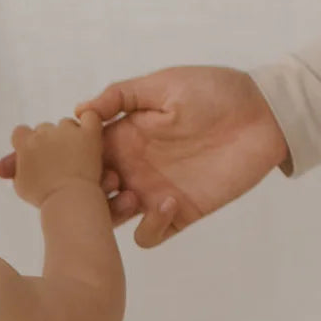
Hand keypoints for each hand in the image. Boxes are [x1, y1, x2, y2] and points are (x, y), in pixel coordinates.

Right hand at [0, 111, 103, 207]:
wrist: (69, 201)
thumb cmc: (43, 198)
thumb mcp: (21, 186)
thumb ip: (15, 170)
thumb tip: (5, 166)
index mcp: (26, 144)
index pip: (20, 132)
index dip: (26, 142)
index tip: (32, 154)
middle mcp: (45, 132)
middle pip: (43, 128)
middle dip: (47, 141)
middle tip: (56, 160)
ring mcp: (68, 131)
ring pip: (66, 124)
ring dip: (68, 135)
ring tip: (75, 156)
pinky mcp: (89, 133)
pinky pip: (90, 116)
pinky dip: (89, 121)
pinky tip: (88, 133)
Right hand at [71, 66, 290, 246]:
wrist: (265, 114)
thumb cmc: (216, 91)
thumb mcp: (165, 84)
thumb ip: (122, 95)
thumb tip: (79, 111)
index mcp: (125, 138)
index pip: (82, 158)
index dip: (66, 163)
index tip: (55, 162)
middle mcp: (133, 169)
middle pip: (90, 195)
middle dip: (83, 195)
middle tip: (105, 180)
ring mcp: (153, 194)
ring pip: (112, 221)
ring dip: (111, 214)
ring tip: (132, 194)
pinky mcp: (179, 214)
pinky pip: (148, 236)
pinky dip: (149, 227)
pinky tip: (168, 203)